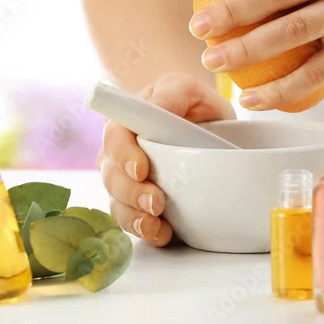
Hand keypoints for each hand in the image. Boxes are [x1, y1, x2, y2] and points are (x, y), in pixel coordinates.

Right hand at [96, 73, 235, 245]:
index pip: (114, 138)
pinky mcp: (138, 203)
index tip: (140, 170)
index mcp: (126, 121)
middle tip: (156, 203)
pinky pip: (132, 221)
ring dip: (134, 216)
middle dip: (131, 192)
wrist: (211, 131)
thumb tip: (155, 108)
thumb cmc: (194, 105)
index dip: (123, 155)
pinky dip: (146, 230)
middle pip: (112, 176)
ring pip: (118, 202)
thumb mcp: (188, 90)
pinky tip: (161, 233)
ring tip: (155, 224)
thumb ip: (172, 94)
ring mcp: (127, 180)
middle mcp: (120, 152)